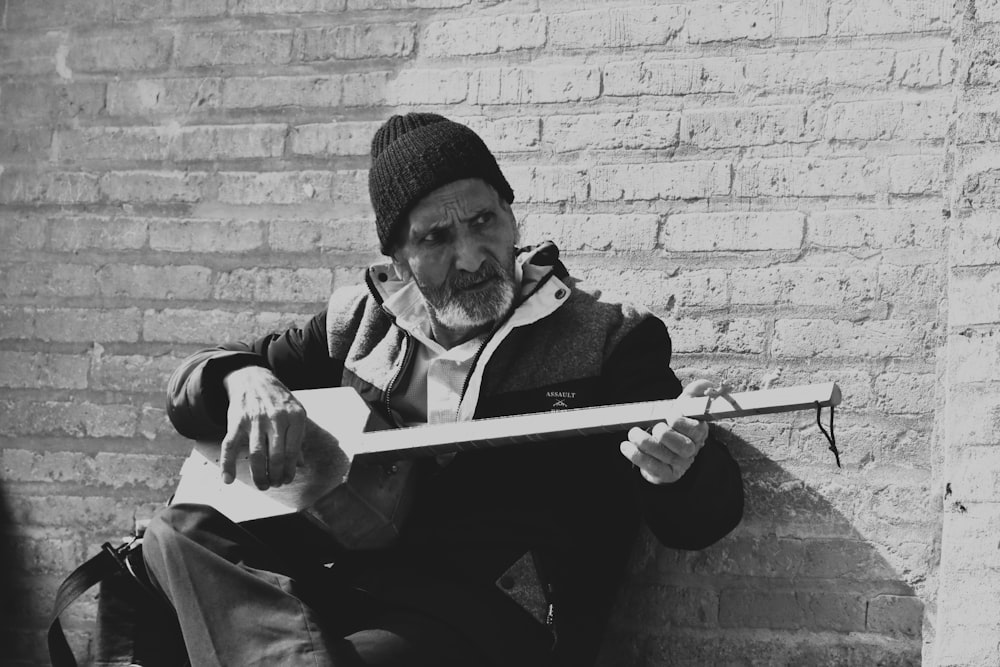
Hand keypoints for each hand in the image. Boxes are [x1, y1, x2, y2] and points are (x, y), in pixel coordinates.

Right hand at [221, 366, 306, 489]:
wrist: (253, 378)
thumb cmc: (278, 399)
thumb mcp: (295, 412)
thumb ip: (298, 437)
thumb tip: (300, 464)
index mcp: (295, 416)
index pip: (293, 451)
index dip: (290, 470)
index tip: (287, 479)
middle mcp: (276, 418)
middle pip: (276, 456)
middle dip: (276, 476)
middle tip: (275, 484)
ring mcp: (255, 419)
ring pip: (257, 455)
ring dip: (260, 475)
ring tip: (263, 485)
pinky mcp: (236, 421)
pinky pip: (230, 446)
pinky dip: (227, 465)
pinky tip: (228, 479)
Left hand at [619, 379, 713, 483]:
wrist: (669, 453)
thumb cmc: (676, 427)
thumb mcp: (684, 410)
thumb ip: (692, 396)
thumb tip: (705, 384)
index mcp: (699, 432)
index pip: (694, 429)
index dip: (680, 421)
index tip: (670, 415)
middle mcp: (691, 450)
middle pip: (681, 445)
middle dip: (664, 434)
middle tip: (654, 427)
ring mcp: (679, 464)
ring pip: (663, 455)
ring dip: (644, 442)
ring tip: (633, 433)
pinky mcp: (666, 473)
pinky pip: (651, 466)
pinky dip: (636, 456)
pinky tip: (626, 446)